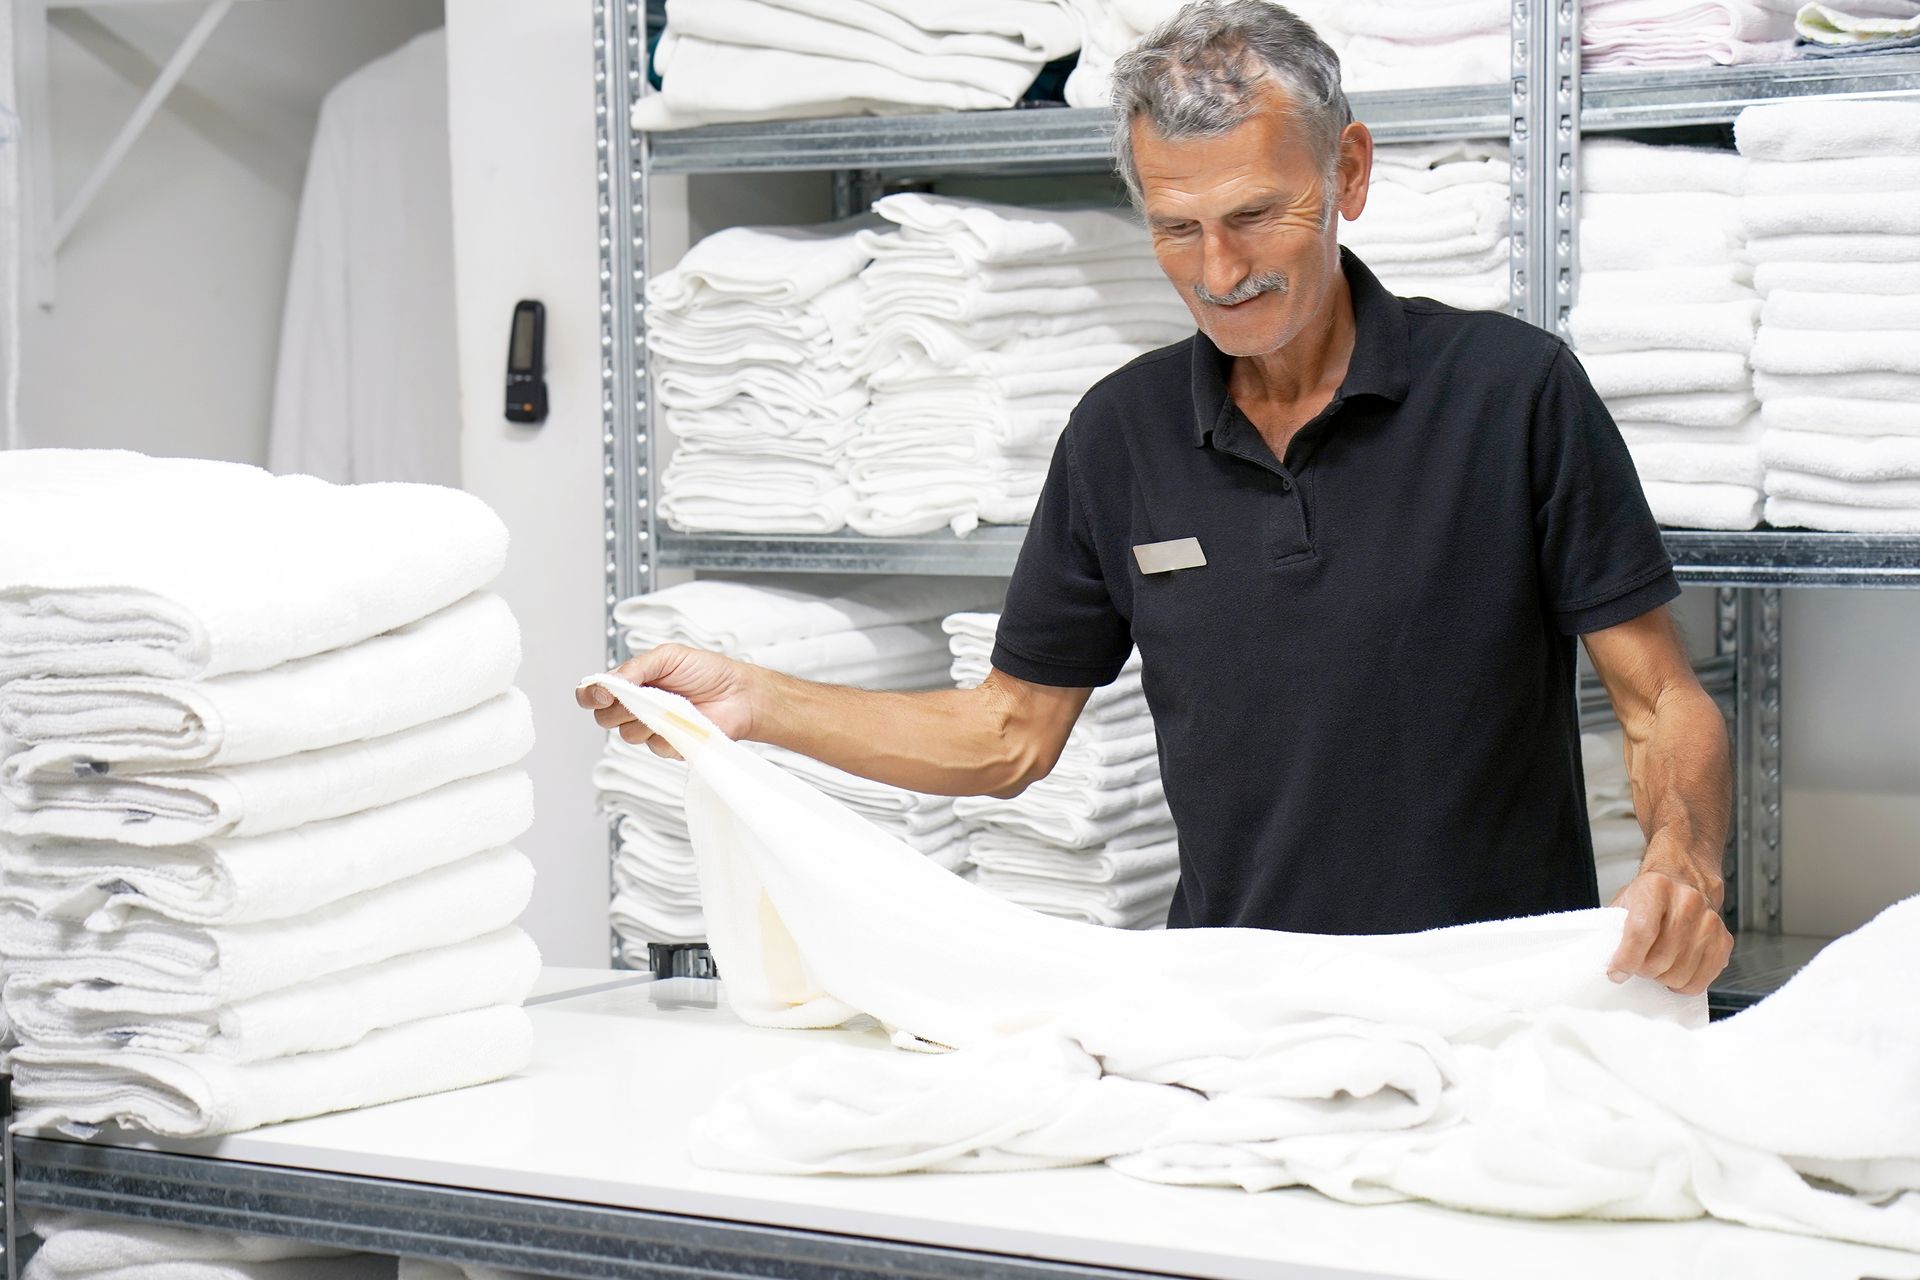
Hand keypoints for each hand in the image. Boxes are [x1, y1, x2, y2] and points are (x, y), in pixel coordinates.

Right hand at [575, 643, 759, 759]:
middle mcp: (637, 707)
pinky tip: (685, 721)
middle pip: (604, 719)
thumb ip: (637, 667)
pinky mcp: (669, 745)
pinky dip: (669, 733)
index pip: (595, 693)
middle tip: (643, 697)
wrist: (739, 694)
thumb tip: (611, 681)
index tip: (605, 694)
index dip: (591, 695)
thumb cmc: (708, 672)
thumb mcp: (669, 656)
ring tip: (673, 706)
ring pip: (628, 735)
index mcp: (632, 682)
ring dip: (647, 720)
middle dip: (619, 709)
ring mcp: (651, 728)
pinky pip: (655, 747)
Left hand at [1606, 868, 1733, 995]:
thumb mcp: (1625, 900)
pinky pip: (1701, 980)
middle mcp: (1687, 902)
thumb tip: (1606, 961)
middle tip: (1637, 965)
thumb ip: (1614, 926)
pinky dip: (1683, 985)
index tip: (1617, 972)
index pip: (1641, 931)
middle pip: (1660, 958)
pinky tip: (1674, 971)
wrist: (1685, 879)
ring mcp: (1709, 922)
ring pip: (1679, 974)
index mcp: (1656, 888)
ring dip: (1662, 978)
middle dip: (1642, 970)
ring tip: (1655, 966)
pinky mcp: (1723, 940)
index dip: (1626, 959)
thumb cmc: (1651, 894)